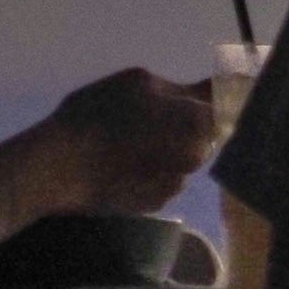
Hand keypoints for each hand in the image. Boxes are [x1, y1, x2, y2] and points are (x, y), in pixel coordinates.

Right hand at [42, 67, 220, 216]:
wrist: (59, 168)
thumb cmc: (98, 115)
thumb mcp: (139, 83)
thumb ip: (183, 89)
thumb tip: (213, 90)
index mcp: (198, 123)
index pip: (228, 106)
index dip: (225, 94)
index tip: (216, 86)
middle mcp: (195, 159)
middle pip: (204, 134)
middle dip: (188, 121)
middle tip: (151, 111)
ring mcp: (175, 185)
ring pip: (182, 157)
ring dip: (167, 145)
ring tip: (129, 137)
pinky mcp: (154, 204)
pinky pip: (162, 178)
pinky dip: (150, 168)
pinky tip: (121, 160)